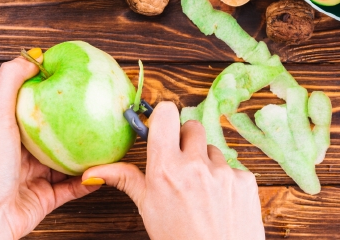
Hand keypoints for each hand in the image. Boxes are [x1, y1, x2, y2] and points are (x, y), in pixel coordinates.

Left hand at [0, 57, 98, 239]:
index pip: (36, 104)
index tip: (78, 79)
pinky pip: (76, 186)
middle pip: (57, 132)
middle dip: (78, 122)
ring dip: (88, 152)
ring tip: (109, 138)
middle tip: (100, 110)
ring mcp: (36, 174)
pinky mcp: (48, 196)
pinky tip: (106, 168)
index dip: (56, 91)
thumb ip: (11, 80)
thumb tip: (33, 55)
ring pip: (70, 159)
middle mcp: (24, 150)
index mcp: (11, 128)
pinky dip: (91, 179)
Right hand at [82, 101, 264, 239]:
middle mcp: (195, 165)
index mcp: (165, 168)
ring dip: (206, 163)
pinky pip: (232, 168)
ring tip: (200, 191)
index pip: (167, 113)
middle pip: (192, 126)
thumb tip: (93, 171)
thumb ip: (125, 179)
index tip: (162, 128)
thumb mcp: (147, 209)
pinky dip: (226, 180)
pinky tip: (219, 202)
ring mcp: (223, 171)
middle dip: (185, 140)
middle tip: (181, 163)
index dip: (164, 117)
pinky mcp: (245, 180)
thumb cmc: (177, 239)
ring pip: (212, 149)